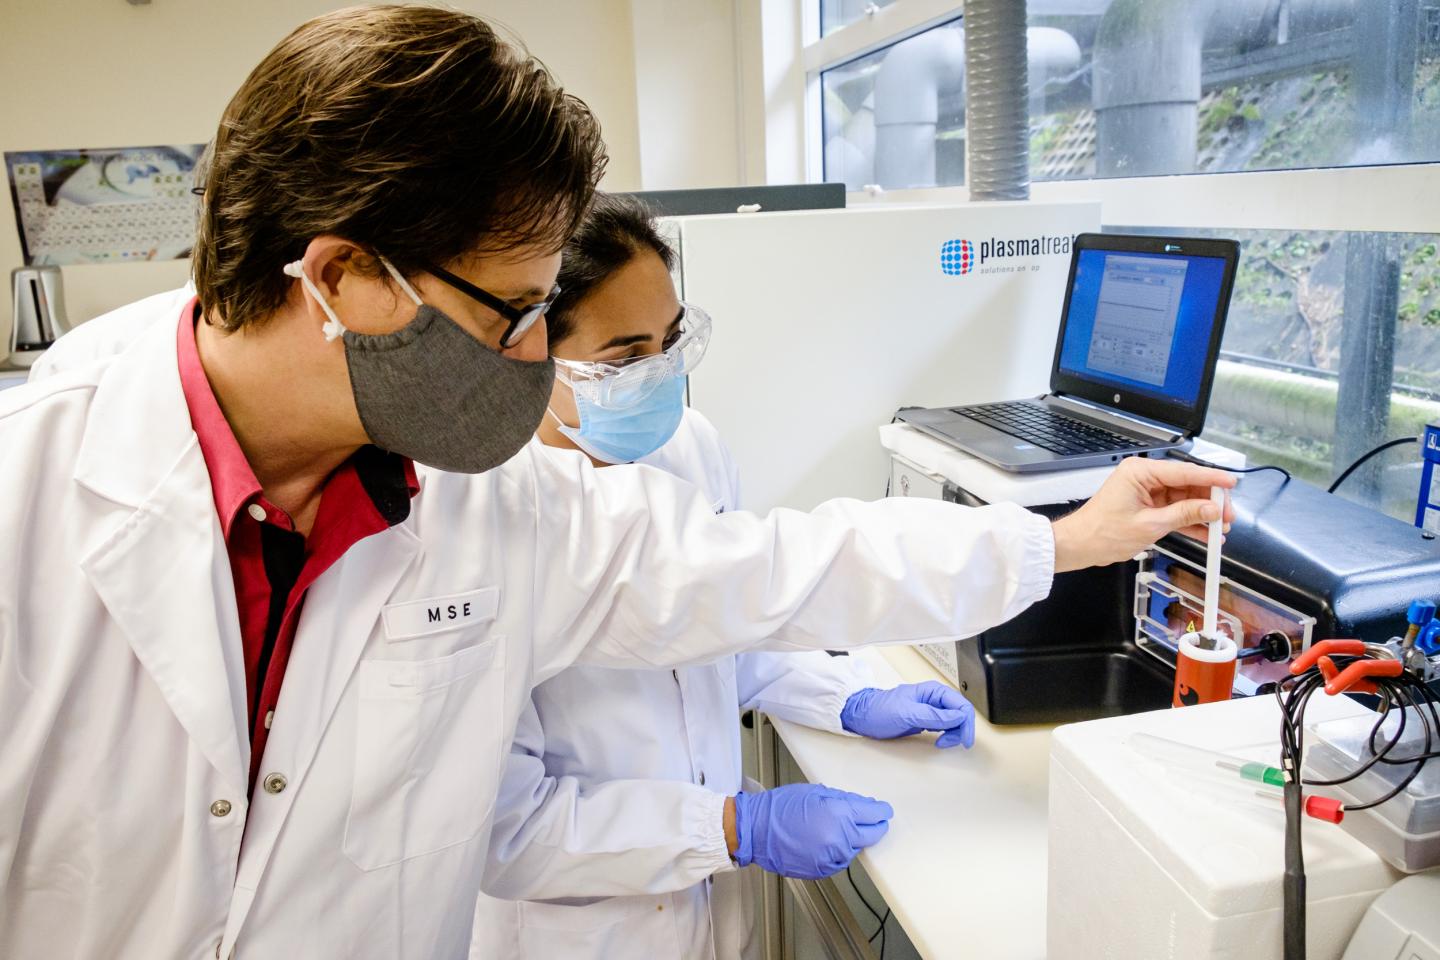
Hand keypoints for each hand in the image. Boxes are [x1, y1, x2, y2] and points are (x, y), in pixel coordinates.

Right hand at [730, 784, 892, 879]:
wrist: (757, 831)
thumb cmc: (781, 808)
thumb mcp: (815, 792)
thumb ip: (844, 800)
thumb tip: (865, 806)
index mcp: (839, 815)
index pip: (874, 815)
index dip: (881, 811)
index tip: (884, 811)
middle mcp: (840, 839)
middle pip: (872, 835)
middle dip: (874, 826)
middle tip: (870, 819)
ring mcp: (832, 858)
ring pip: (856, 848)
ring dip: (853, 838)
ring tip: (834, 827)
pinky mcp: (823, 870)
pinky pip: (840, 859)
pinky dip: (839, 850)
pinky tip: (824, 839)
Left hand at [840, 681, 975, 748]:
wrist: (863, 717)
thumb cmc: (880, 710)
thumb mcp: (907, 713)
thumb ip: (934, 715)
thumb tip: (958, 717)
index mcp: (933, 691)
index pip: (961, 705)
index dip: (966, 723)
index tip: (964, 739)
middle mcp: (935, 699)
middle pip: (961, 714)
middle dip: (960, 730)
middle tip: (951, 743)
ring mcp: (931, 710)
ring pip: (955, 722)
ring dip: (954, 734)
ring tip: (942, 743)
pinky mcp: (927, 720)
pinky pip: (946, 727)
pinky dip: (947, 735)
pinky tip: (940, 740)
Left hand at [1051, 458, 1236, 571]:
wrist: (1080, 546)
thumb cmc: (1102, 532)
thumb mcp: (1149, 525)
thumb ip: (1184, 515)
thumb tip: (1211, 509)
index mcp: (1140, 472)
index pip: (1184, 471)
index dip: (1212, 478)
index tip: (1232, 483)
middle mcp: (1144, 477)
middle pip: (1187, 484)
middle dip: (1210, 501)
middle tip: (1228, 515)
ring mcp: (1146, 492)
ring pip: (1184, 499)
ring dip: (1202, 514)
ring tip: (1221, 528)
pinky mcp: (1148, 506)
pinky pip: (1175, 511)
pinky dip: (1189, 522)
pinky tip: (1206, 533)